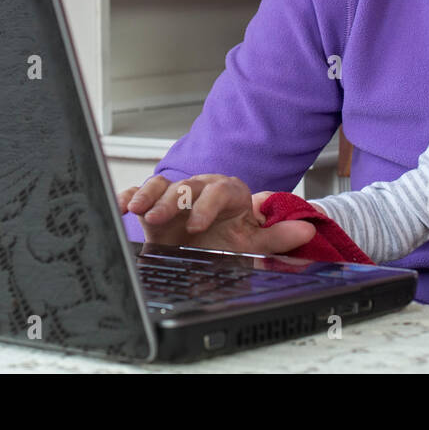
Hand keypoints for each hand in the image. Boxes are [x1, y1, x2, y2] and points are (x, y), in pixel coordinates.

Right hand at [117, 175, 314, 254]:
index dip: (206, 206)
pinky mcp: (155, 203)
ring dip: (148, 196)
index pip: (219, 190)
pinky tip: (121, 207)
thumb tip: (306, 231)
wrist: (212, 244)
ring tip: (137, 211)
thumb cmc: (232, 239)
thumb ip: (278, 237)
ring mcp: (176, 194)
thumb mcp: (254, 241)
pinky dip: (129, 196)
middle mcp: (201, 188)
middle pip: (186, 186)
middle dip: (171, 201)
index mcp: (228, 192)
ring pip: (162, 186)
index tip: (196, 226)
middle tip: (158, 218)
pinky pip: (141, 193)